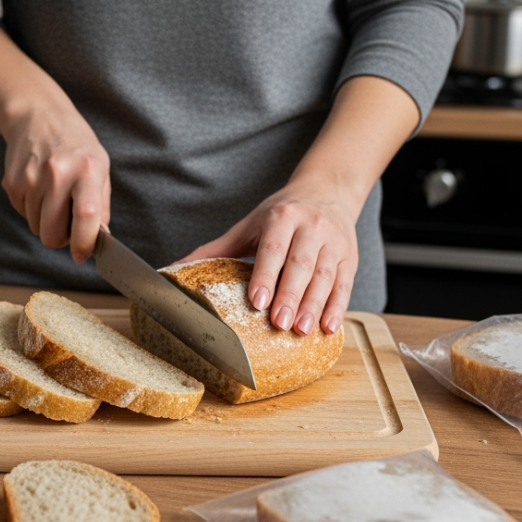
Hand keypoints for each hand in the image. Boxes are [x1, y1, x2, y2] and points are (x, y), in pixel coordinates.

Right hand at [0, 22, 112, 263]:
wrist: (38, 116)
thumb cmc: (76, 145)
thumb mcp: (100, 167)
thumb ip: (101, 205)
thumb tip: (99, 239)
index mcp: (87, 169)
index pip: (86, 214)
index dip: (84, 242)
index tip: (82, 254)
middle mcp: (58, 173)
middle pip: (52, 234)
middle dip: (60, 238)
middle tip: (68, 222)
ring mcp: (31, 178)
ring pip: (36, 228)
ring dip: (46, 221)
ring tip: (54, 195)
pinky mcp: (12, 182)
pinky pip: (24, 214)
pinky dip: (33, 208)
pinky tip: (40, 187)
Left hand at [178, 181, 358, 334]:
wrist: (327, 191)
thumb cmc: (281, 214)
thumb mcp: (248, 225)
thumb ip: (215, 249)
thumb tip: (172, 269)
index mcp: (282, 218)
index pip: (272, 249)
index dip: (266, 275)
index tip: (257, 301)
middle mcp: (311, 227)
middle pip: (300, 265)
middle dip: (290, 295)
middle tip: (280, 324)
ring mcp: (334, 242)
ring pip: (325, 276)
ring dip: (314, 305)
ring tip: (301, 330)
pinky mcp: (350, 257)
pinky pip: (345, 284)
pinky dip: (337, 307)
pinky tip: (327, 327)